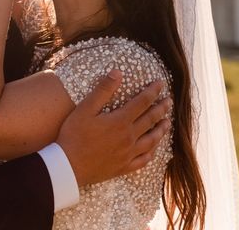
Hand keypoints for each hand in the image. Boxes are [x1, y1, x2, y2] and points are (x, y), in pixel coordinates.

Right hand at [56, 70, 171, 185]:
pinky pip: (144, 160)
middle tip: (169, 100)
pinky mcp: (124, 167)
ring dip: (161, 129)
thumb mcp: (85, 109)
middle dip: (161, 108)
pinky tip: (154, 149)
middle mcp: (129, 137)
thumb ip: (103, 90)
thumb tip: (118, 72)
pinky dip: (152, 153)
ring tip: (168, 122)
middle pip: (150, 119)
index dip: (153, 91)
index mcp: (120, 121)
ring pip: (151, 140)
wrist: (68, 167)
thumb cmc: (74, 135)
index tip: (161, 83)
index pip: (142, 102)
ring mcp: (128, 153)